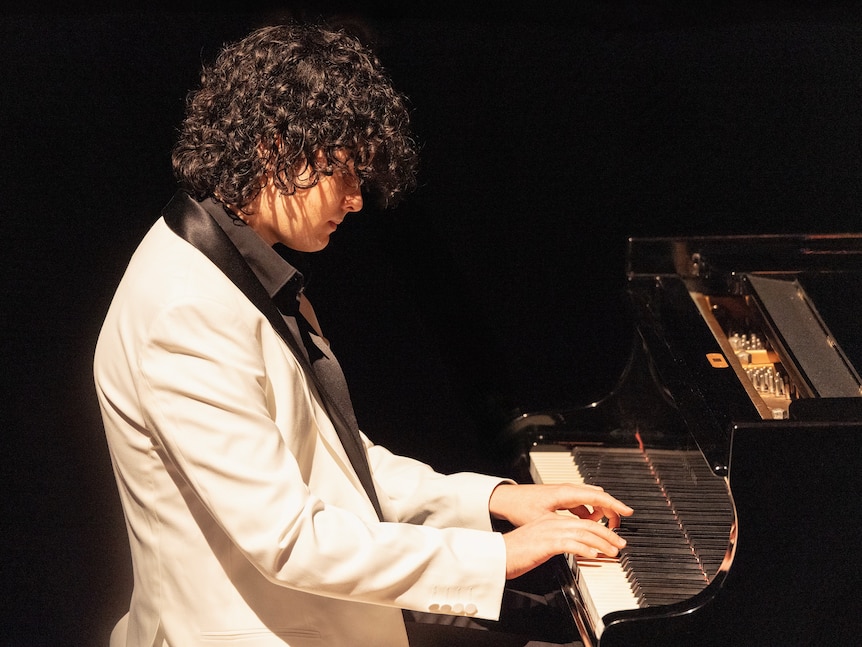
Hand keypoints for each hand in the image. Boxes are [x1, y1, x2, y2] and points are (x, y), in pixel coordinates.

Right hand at [502, 511, 626, 578]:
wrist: (496, 555)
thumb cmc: (515, 553)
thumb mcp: (539, 544)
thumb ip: (556, 543)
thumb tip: (573, 549)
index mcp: (550, 521)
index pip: (580, 521)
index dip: (599, 529)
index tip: (611, 538)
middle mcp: (551, 522)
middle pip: (586, 525)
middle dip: (607, 534)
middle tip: (620, 543)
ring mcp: (549, 531)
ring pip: (583, 532)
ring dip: (602, 542)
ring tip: (614, 550)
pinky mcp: (546, 543)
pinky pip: (571, 543)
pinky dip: (585, 548)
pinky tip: (594, 554)